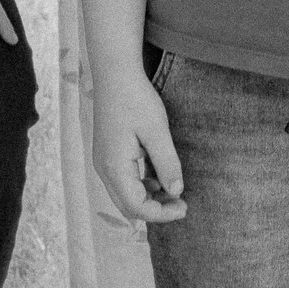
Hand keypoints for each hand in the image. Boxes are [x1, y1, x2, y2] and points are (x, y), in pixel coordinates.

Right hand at [91, 70, 185, 224]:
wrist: (114, 73)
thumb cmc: (135, 98)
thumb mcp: (157, 130)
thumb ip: (167, 163)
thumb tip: (177, 191)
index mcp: (114, 166)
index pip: (136, 207)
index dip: (162, 213)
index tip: (185, 206)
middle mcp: (104, 168)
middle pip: (128, 206)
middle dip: (155, 210)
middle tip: (182, 204)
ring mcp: (103, 161)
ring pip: (125, 195)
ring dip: (149, 199)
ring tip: (173, 191)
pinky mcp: (107, 153)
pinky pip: (123, 181)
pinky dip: (141, 186)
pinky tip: (159, 177)